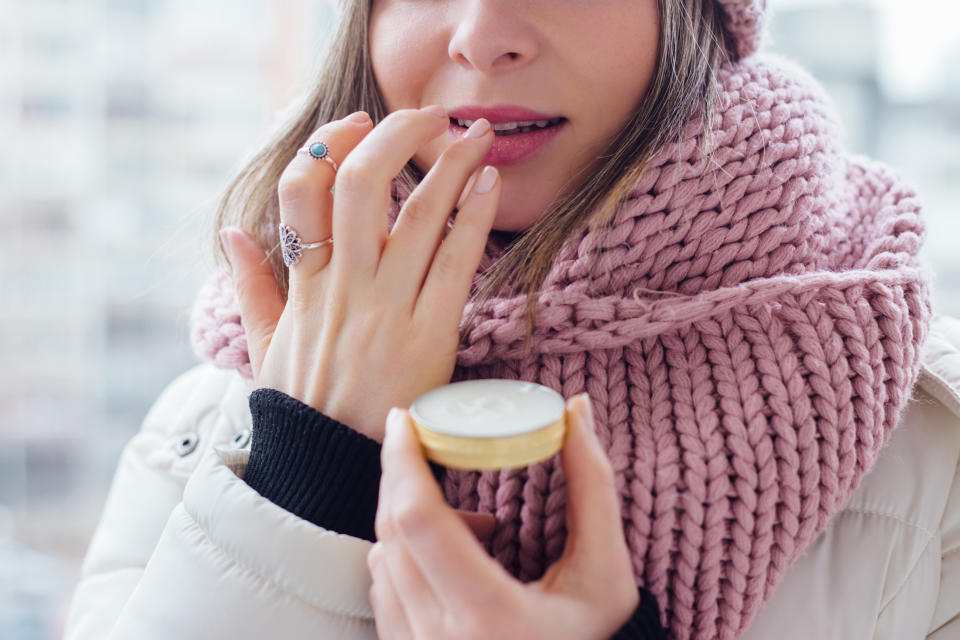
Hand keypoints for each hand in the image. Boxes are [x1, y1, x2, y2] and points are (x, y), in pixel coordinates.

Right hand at [222, 107, 499, 440]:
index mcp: (303, 285)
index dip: (326, 144)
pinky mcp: (429, 335)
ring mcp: (386, 309)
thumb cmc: (304, 410)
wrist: (332, 473)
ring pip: (416, 214)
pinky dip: (472, 217)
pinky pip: (454, 262)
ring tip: (476, 134)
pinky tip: (488, 185)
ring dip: (450, 164)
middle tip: (427, 116)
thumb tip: (231, 235)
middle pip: (360, 184)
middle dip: (395, 135)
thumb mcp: (266, 347)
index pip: (300, 192)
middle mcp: (343, 287)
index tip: (356, 124)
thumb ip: (251, 287)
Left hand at [368, 394, 639, 639]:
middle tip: (426, 440)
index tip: (405, 417)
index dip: (404, 461)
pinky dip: (406, 556)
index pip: (421, 521)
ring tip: (476, 525)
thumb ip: (592, 486)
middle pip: (392, 532)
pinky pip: (383, 590)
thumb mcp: (606, 573)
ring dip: (413, 520)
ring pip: (382, 559)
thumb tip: (576, 409)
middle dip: (402, 475)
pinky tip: (454, 560)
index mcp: (488, 617)